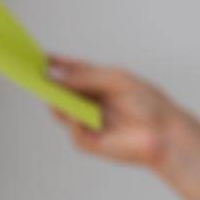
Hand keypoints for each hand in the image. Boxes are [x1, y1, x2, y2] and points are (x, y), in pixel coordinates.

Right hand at [46, 56, 198, 171]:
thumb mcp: (115, 80)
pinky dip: (73, 121)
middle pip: (62, 91)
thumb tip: (58, 77)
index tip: (42, 57)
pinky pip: (74, 130)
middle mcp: (91, 102)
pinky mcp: (90, 142)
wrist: (164, 132)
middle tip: (35, 75)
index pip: (72, 72)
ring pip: (61, 112)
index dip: (56, 64)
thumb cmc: (147, 103)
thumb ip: (86, 76)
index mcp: (98, 84)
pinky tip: (76, 115)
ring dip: (55, 102)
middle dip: (47, 83)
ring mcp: (89, 122)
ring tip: (48, 92)